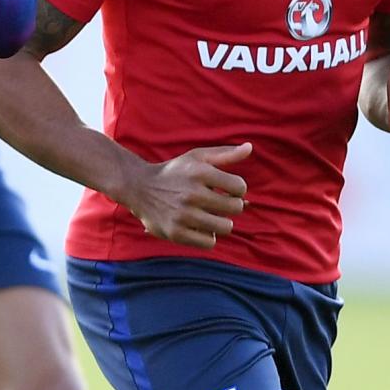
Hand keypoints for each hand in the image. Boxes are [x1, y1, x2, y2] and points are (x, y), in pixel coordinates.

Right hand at [121, 142, 250, 248]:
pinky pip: (209, 242)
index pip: (240, 187)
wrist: (138, 188)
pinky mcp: (175, 232)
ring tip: (212, 217)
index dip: (237, 189)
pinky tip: (200, 228)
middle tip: (219, 204)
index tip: (226, 189)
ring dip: (222, 223)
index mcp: (200, 173)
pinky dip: (208, 237)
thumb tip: (250, 147)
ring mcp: (183, 215)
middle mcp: (192, 193)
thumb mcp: (196, 157)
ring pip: (225, 227)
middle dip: (231, 206)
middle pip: (236, 208)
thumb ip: (225, 154)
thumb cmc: (174, 172)